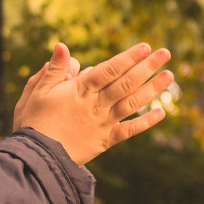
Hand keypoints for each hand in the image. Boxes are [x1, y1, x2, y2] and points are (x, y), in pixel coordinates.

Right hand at [13, 42, 172, 164]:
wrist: (37, 158)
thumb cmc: (33, 123)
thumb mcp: (37, 92)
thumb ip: (54, 70)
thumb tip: (62, 46)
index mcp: (79, 90)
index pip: (109, 69)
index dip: (128, 57)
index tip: (145, 47)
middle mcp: (96, 105)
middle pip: (126, 82)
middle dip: (147, 66)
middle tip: (166, 53)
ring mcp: (103, 123)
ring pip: (132, 103)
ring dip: (152, 88)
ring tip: (169, 75)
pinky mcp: (105, 140)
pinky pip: (129, 130)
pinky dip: (146, 122)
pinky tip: (162, 113)